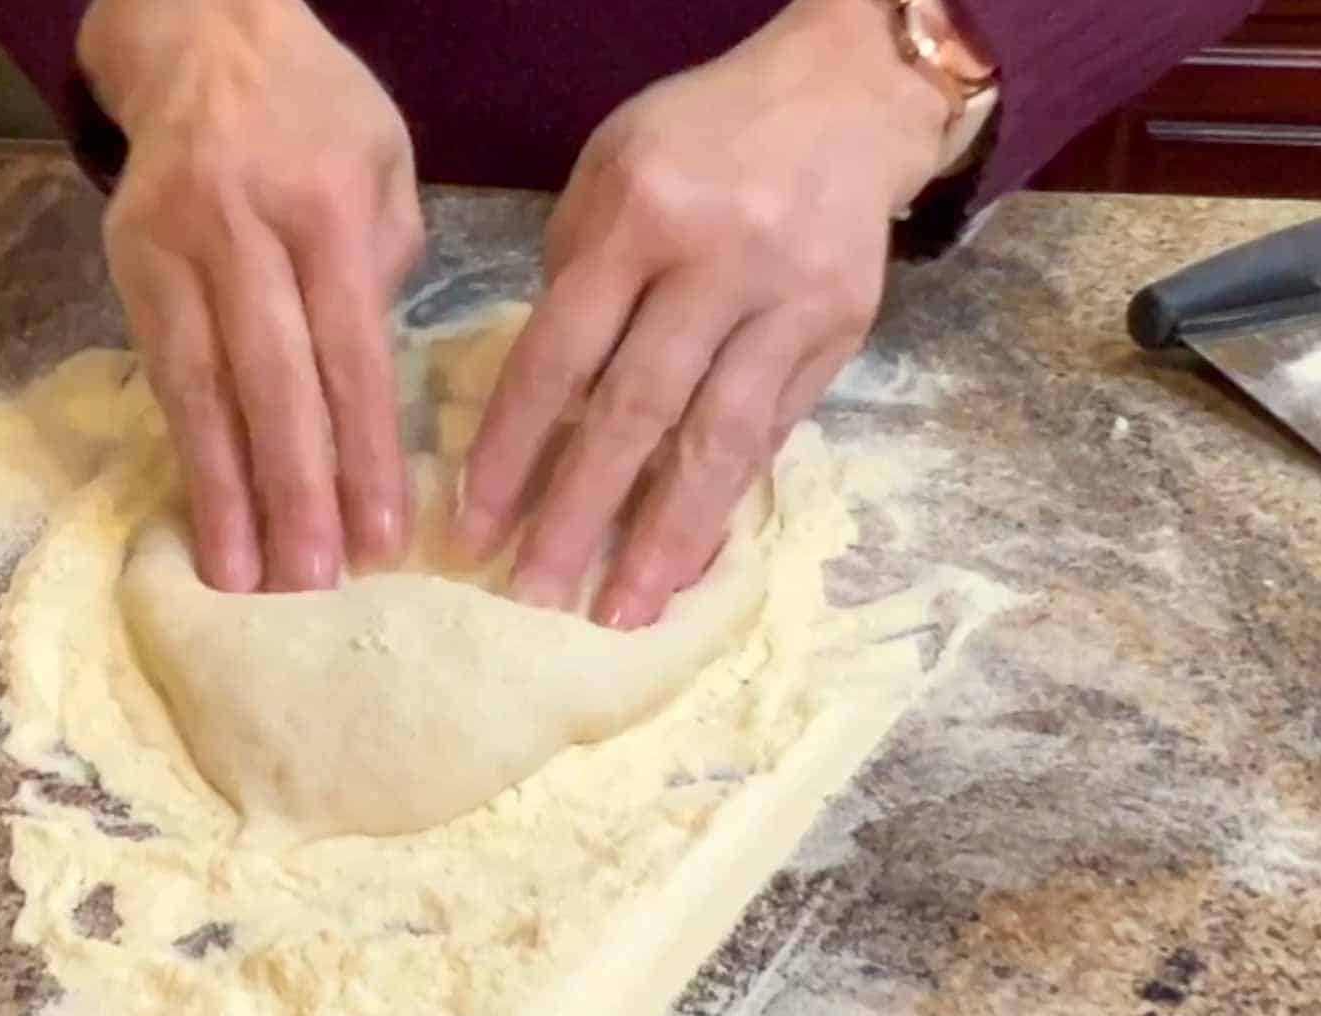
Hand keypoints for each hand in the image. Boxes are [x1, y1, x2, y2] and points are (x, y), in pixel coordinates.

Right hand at [79, 0, 423, 591]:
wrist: (202, 34)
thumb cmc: (317, 113)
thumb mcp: (385, 164)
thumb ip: (384, 269)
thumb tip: (367, 382)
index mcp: (328, 207)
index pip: (353, 353)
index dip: (367, 452)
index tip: (384, 538)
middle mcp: (245, 230)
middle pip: (274, 382)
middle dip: (296, 491)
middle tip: (314, 583)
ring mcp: (176, 248)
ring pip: (202, 386)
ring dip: (223, 490)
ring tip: (240, 578)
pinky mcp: (128, 264)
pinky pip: (162, 371)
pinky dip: (185, 447)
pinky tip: (200, 512)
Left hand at [453, 0, 949, 627]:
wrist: (843, 100)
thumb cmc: (701, 142)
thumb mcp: (614, 171)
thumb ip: (578, 275)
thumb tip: (548, 405)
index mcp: (641, 215)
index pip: (559, 352)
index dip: (513, 447)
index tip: (477, 524)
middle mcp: (717, 262)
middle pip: (637, 411)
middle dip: (582, 513)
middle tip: (538, 597)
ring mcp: (787, 303)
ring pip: (717, 440)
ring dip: (666, 537)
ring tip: (626, 611)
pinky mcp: (837, 334)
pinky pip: (771, 434)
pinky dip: (727, 502)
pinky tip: (693, 558)